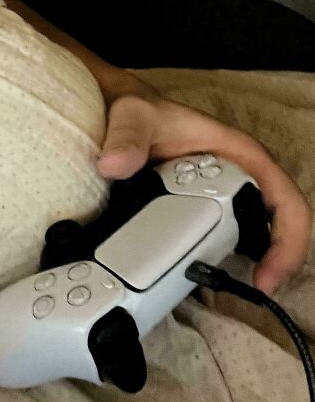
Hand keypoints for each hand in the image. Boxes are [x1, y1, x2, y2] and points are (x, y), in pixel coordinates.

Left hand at [97, 93, 311, 295]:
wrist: (115, 111)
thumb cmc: (137, 109)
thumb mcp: (133, 115)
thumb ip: (126, 136)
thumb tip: (115, 166)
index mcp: (238, 154)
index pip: (284, 198)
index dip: (287, 241)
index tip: (267, 276)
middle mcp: (236, 174)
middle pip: (274, 224)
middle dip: (273, 261)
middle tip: (250, 292)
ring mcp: (219, 192)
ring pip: (250, 233)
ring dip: (247, 263)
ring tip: (226, 290)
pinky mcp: (198, 206)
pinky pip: (220, 235)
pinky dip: (218, 258)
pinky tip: (200, 277)